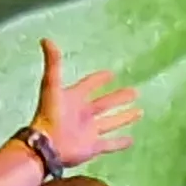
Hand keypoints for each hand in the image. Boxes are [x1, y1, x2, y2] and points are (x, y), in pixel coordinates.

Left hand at [24, 40, 139, 168]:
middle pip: (105, 104)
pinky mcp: (93, 146)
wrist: (47, 144)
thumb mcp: (51, 85)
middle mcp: (83, 114)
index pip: (89, 85)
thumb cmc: (49, 114)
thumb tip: (46, 39)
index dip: (99, 79)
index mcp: (74, 99)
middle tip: (134, 92)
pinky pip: (110, 144)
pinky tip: (132, 139)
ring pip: (111, 122)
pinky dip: (120, 142)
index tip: (111, 74)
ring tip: (140, 112)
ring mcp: (89, 131)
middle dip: (119, 98)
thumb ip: (52, 63)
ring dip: (124, 117)